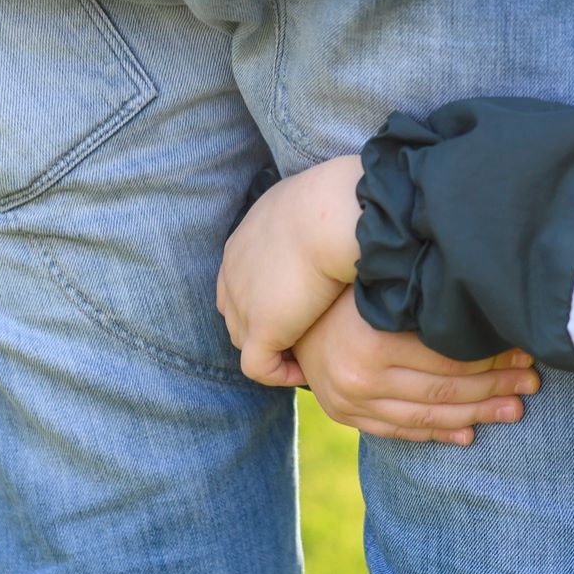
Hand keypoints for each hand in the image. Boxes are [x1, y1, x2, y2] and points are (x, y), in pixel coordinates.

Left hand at [217, 155, 365, 387]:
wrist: (335, 213)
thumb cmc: (339, 201)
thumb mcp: (315, 201)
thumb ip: (314, 219)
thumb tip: (340, 227)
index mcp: (244, 242)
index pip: (240, 282)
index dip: (266, 299)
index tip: (304, 306)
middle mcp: (233, 272)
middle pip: (237, 313)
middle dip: (266, 327)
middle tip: (307, 335)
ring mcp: (242, 302)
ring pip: (246, 341)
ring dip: (277, 350)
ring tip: (313, 354)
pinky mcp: (259, 329)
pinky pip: (259, 367)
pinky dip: (281, 373)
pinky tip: (309, 370)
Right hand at [293, 293, 539, 445]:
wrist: (287, 304)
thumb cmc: (347, 283)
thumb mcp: (386, 285)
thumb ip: (427, 301)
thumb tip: (494, 305)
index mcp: (374, 342)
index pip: (450, 361)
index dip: (494, 360)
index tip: (526, 353)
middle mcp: (359, 378)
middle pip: (444, 391)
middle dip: (496, 388)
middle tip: (532, 383)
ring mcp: (350, 402)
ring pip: (427, 417)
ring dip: (477, 414)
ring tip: (515, 408)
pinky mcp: (344, 414)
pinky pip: (399, 432)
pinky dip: (437, 435)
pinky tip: (469, 433)